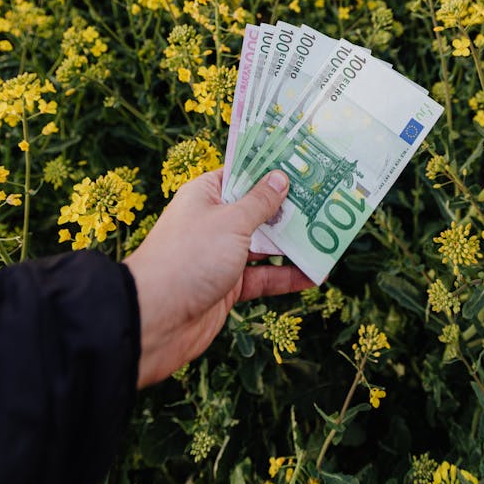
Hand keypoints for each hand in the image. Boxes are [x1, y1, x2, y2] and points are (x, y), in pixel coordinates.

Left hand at [123, 168, 312, 387]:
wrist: (154, 321)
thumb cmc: (189, 258)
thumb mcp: (231, 222)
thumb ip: (260, 202)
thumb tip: (280, 178)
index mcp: (206, 195)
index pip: (242, 173)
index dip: (271, 168)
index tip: (304, 163)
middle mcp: (214, 221)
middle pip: (257, 209)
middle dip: (289, 208)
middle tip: (327, 200)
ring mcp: (221, 255)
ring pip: (264, 245)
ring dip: (292, 243)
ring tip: (328, 237)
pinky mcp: (228, 286)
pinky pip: (263, 277)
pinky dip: (286, 277)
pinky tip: (314, 275)